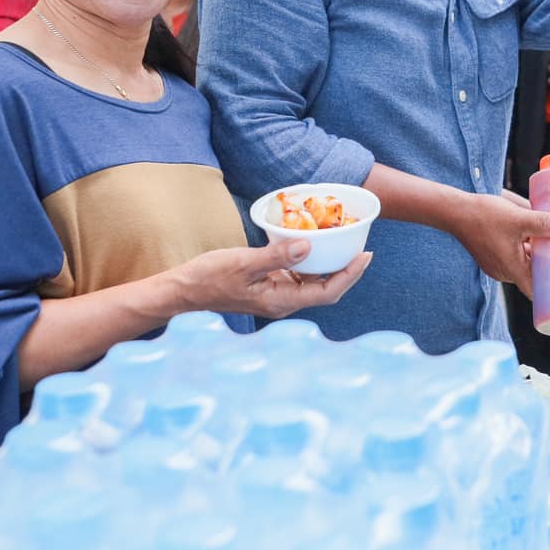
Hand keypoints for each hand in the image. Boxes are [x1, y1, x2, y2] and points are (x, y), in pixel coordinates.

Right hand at [172, 241, 373, 318]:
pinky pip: (298, 278)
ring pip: (313, 284)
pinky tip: (312, 246)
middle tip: (362, 249)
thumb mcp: (244, 262)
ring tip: (343, 245)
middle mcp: (283, 303)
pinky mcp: (268, 288)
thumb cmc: (210, 277)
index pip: (327, 292)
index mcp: (281, 301)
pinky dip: (310, 263)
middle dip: (347, 271)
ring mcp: (276, 296)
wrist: (184, 290)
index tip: (365, 256)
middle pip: (325, 290)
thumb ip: (277, 256)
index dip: (350, 275)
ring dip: (330, 267)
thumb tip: (309, 246)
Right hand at [453, 190, 549, 295]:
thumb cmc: (484, 216)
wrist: (455, 211)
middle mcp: (503, 272)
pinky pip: (513, 258)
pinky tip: (532, 236)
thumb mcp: (518, 218)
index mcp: (512, 269)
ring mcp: (496, 265)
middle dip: (549, 268)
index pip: (535, 292)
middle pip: (531, 276)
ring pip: (523, 265)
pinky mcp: (491, 256)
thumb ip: (543, 223)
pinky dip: (524, 251)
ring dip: (536, 257)